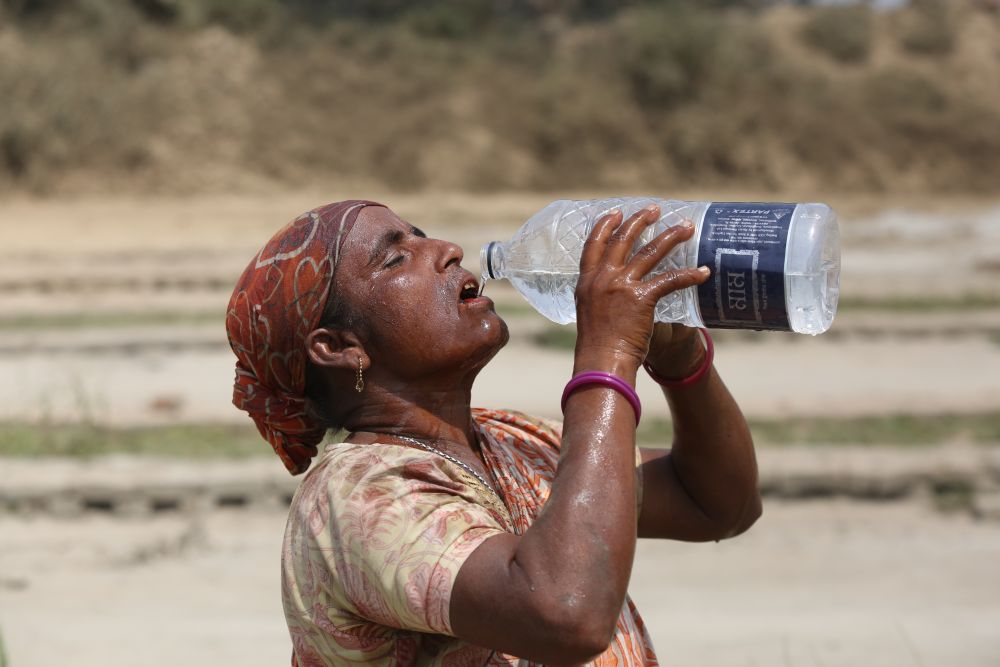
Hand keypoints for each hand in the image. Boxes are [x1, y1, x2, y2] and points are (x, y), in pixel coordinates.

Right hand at [574, 205, 710, 370]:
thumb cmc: (597, 346)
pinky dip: (688, 275)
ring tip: (686, 227)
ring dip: (670, 236)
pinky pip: (669, 280)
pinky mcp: (641, 298)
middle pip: (623, 239)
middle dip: (640, 220)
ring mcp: (621, 286)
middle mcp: (602, 278)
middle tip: (655, 209)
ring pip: (649, 252)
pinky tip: (703, 272)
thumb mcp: (589, 314)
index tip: (615, 212)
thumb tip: (611, 295)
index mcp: (586, 281)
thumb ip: (599, 298)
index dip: (605, 225)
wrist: (601, 363)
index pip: (593, 244)